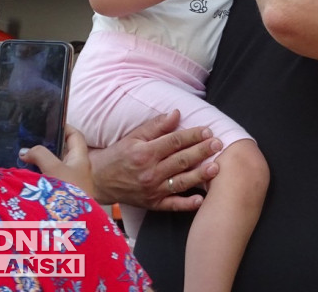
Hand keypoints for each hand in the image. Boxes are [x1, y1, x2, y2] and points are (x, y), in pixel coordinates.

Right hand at [20, 125, 95, 195]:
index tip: (47, 123)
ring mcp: (69, 181)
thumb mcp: (54, 169)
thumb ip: (40, 156)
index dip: (63, 127)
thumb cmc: (70, 193)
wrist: (74, 224)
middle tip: (28, 142)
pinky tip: (24, 178)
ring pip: (53, 166)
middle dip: (46, 146)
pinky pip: (49, 180)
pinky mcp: (61, 194)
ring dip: (39, 162)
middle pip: (62, 150)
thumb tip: (25, 151)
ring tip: (22, 157)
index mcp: (80, 158)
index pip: (74, 135)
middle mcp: (77, 168)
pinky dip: (38, 176)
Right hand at [85, 110, 221, 209]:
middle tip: (218, 144)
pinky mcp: (153, 204)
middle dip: (201, 151)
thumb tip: (176, 113)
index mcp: (144, 153)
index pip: (174, 142)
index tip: (207, 130)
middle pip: (180, 160)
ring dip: (199, 175)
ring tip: (216, 168)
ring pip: (180, 182)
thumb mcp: (133, 137)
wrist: (99, 181)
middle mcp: (149, 173)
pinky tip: (201, 200)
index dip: (192, 135)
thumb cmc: (118, 155)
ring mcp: (152, 190)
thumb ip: (156, 126)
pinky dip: (186, 204)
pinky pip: (172, 205)